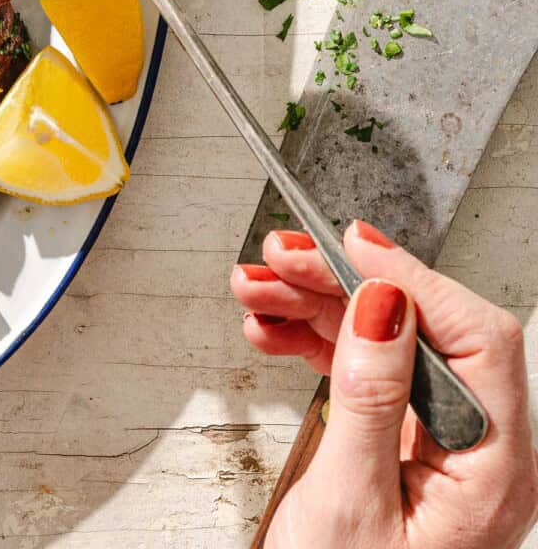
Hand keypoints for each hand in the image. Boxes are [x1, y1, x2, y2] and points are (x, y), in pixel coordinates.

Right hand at [230, 220, 537, 548]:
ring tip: (255, 289)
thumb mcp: (351, 502)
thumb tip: (385, 305)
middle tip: (278, 259)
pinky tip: (271, 329)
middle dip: (341, 285)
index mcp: (492, 471)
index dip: (415, 280)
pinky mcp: (399, 449)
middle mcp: (475, 454)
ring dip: (314, 307)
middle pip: (421, 331)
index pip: (476, 341)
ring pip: (383, 343)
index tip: (351, 244)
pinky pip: (362, 372)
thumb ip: (369, 397)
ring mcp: (436, 450)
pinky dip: (312, 343)